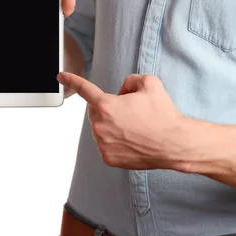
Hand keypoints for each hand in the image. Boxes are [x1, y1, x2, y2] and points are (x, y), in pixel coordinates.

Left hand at [57, 72, 188, 169]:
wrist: (174, 143)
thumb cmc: (163, 114)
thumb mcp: (150, 83)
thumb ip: (130, 80)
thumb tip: (123, 91)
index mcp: (107, 105)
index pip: (84, 89)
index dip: (72, 80)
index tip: (61, 77)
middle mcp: (100, 126)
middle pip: (97, 110)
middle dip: (110, 107)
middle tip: (132, 111)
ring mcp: (103, 144)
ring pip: (101, 128)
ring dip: (113, 124)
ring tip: (136, 127)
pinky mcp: (108, 158)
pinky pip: (106, 143)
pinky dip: (116, 140)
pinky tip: (133, 139)